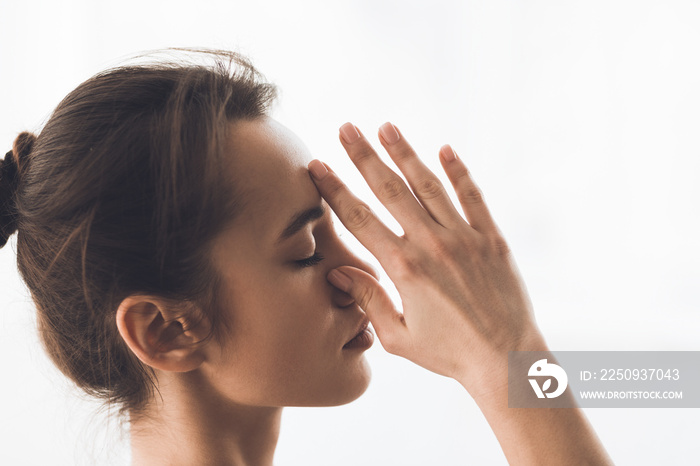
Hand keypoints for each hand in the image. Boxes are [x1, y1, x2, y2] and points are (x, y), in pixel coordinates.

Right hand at [308, 122, 545, 400]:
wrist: (505, 361)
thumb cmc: (448, 354)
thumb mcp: (398, 337)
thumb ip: (368, 299)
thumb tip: (338, 272)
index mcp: (403, 269)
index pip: (359, 219)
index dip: (335, 189)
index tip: (317, 165)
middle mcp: (431, 245)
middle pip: (389, 191)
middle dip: (364, 156)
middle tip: (347, 128)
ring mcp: (463, 238)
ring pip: (428, 185)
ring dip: (405, 154)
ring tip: (387, 127)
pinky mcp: (491, 239)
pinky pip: (472, 196)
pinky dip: (458, 172)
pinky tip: (445, 149)